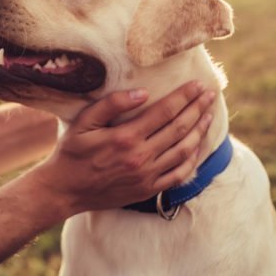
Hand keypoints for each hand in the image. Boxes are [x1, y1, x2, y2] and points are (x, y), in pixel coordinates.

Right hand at [30, 81, 215, 215]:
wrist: (65, 190)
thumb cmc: (71, 153)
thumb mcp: (83, 123)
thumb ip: (111, 105)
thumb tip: (142, 92)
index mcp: (125, 137)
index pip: (164, 112)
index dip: (184, 97)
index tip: (198, 85)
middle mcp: (140, 157)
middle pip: (179, 128)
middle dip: (198, 109)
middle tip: (210, 94)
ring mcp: (147, 175)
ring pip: (184, 150)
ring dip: (200, 131)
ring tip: (208, 115)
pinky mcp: (148, 190)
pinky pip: (178, 174)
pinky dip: (192, 159)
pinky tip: (197, 146)